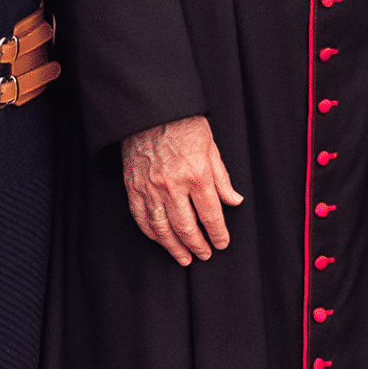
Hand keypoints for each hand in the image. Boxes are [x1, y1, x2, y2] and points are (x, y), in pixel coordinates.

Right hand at [121, 116, 242, 265]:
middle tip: (204, 254)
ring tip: (183, 257)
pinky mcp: (133, 188)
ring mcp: (151, 189)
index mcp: (197, 175)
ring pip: (163, 229)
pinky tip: (160, 240)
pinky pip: (142, 218)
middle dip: (198, 245)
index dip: (218, 234)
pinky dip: (151, 234)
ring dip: (174, 247)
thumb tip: (234, 200)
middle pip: (187, 228)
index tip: (221, 243)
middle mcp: (173, 186)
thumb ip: (222, 178)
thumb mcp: (211, 148)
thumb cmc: (183, 125)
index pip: (211, 215)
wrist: (152, 111)